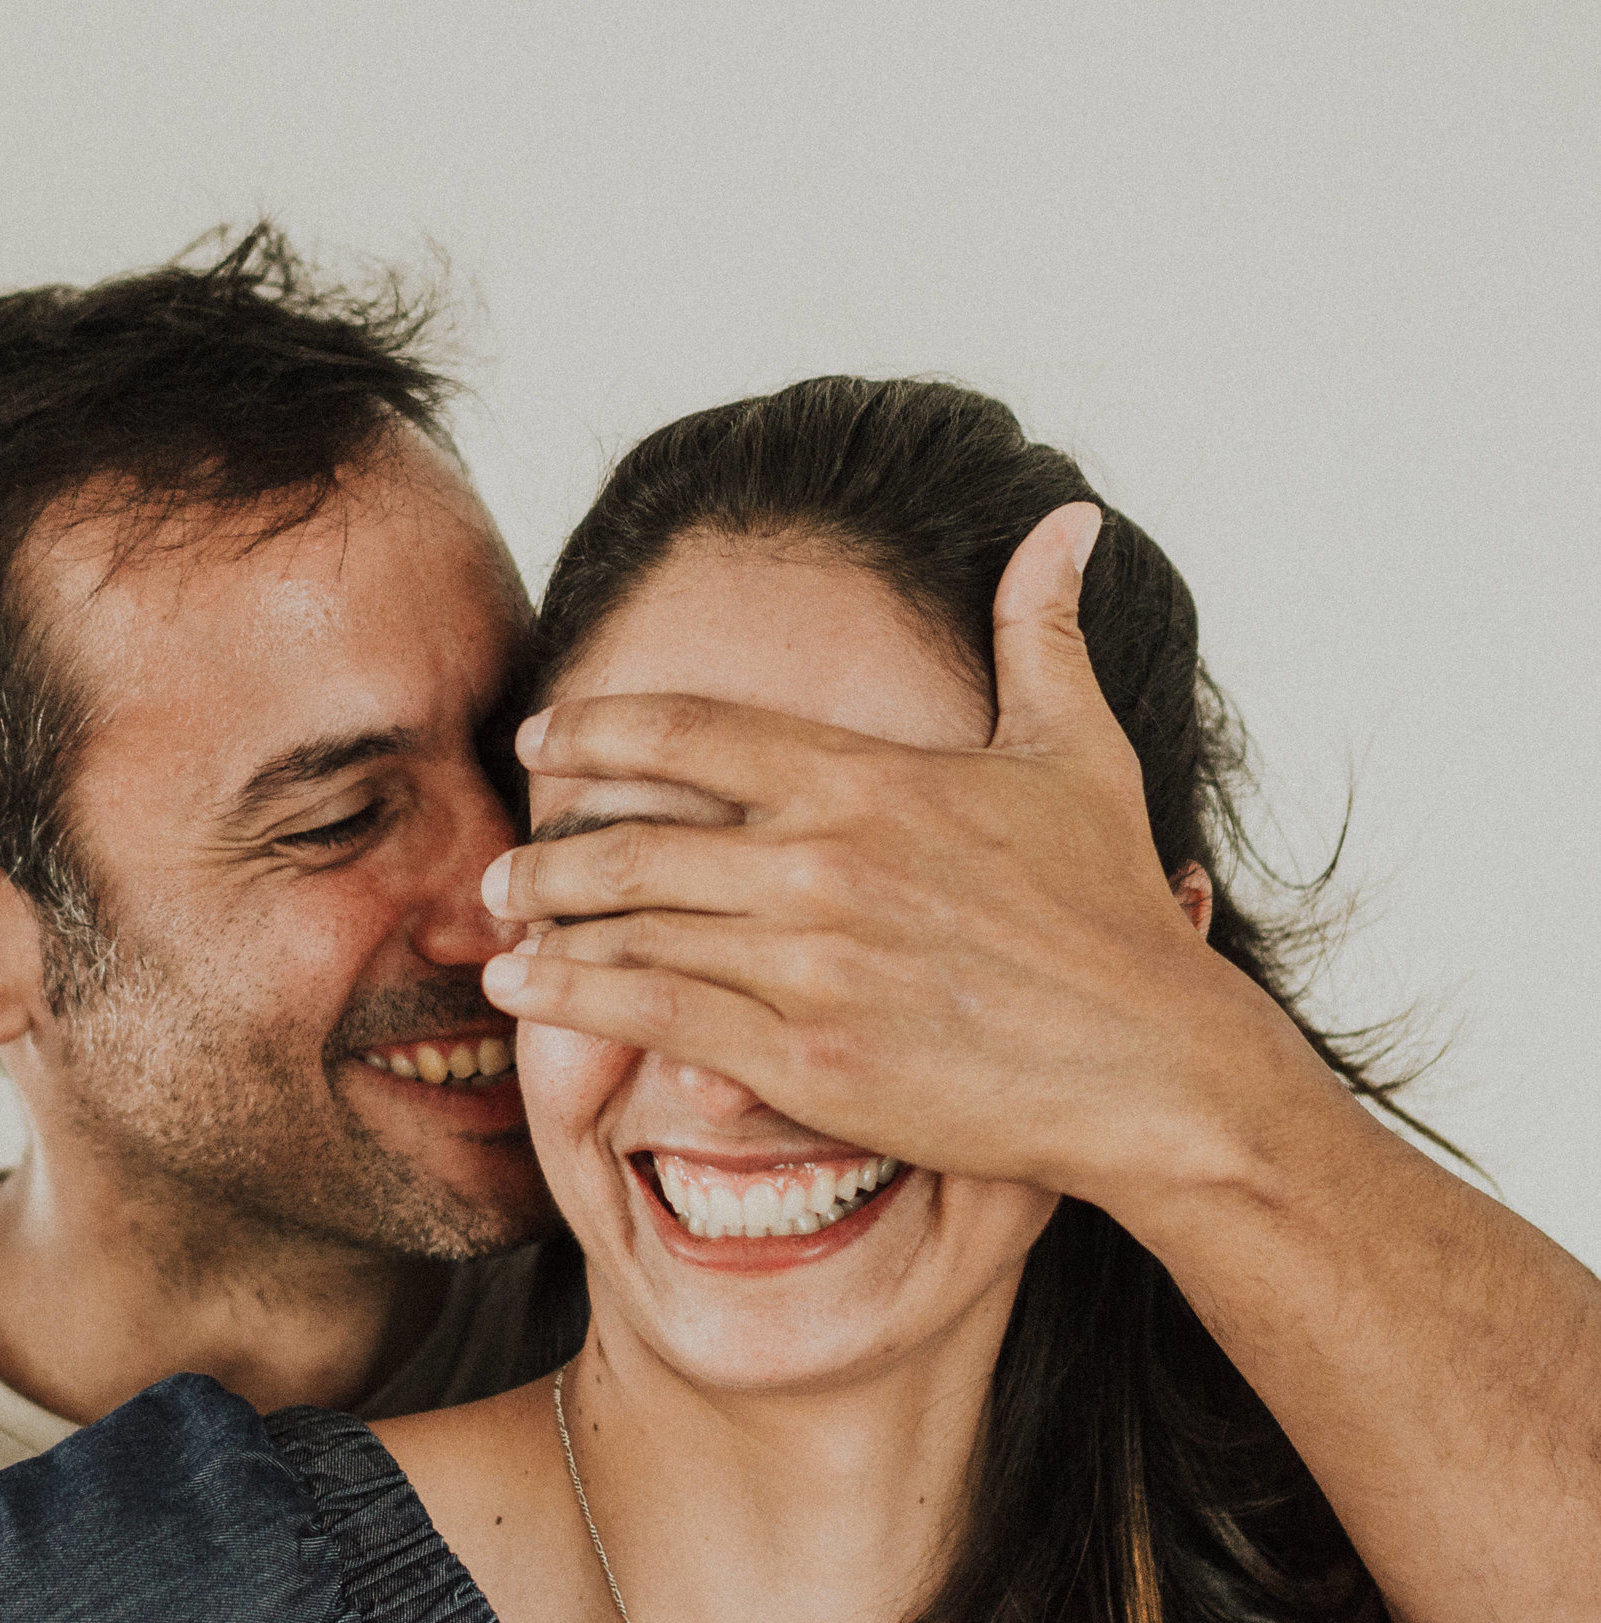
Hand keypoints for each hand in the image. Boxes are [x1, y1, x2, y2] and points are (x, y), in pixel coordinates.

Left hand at [477, 504, 1307, 1201]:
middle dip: (547, 850)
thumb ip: (1043, 633)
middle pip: (631, 837)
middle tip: (499, 861)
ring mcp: (807, 962)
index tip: (542, 737)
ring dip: (545, 922)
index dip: (595, 728)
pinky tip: (526, 990)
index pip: (689, 730)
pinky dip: (574, 997)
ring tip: (498, 923)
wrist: (1156, 1069)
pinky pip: (653, 1015)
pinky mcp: (806, 1057)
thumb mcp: (1080, 754)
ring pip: (629, 927)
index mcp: (866, 778)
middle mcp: (820, 861)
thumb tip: (1069, 521)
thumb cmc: (1115, 915)